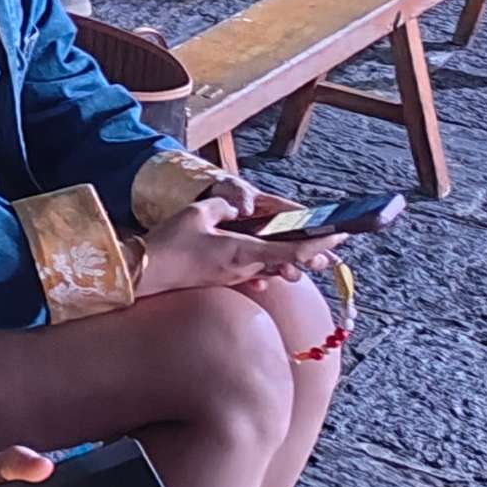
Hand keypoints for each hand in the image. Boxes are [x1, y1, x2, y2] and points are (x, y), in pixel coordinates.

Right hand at [136, 195, 324, 295]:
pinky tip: (271, 268)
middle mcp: (245, 268)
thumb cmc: (170, 243)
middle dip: (313, 256)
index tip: (339, 236)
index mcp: (244, 252)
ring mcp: (235, 277)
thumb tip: (240, 208)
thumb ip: (223, 207)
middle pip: (289, 264)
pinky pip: (255, 274)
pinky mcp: (224, 279)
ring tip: (309, 253)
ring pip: (274, 269)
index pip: (292, 252)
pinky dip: (268, 268)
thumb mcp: (196, 214)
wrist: (147, 272)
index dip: (319, 246)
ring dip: (292, 262)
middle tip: (334, 246)